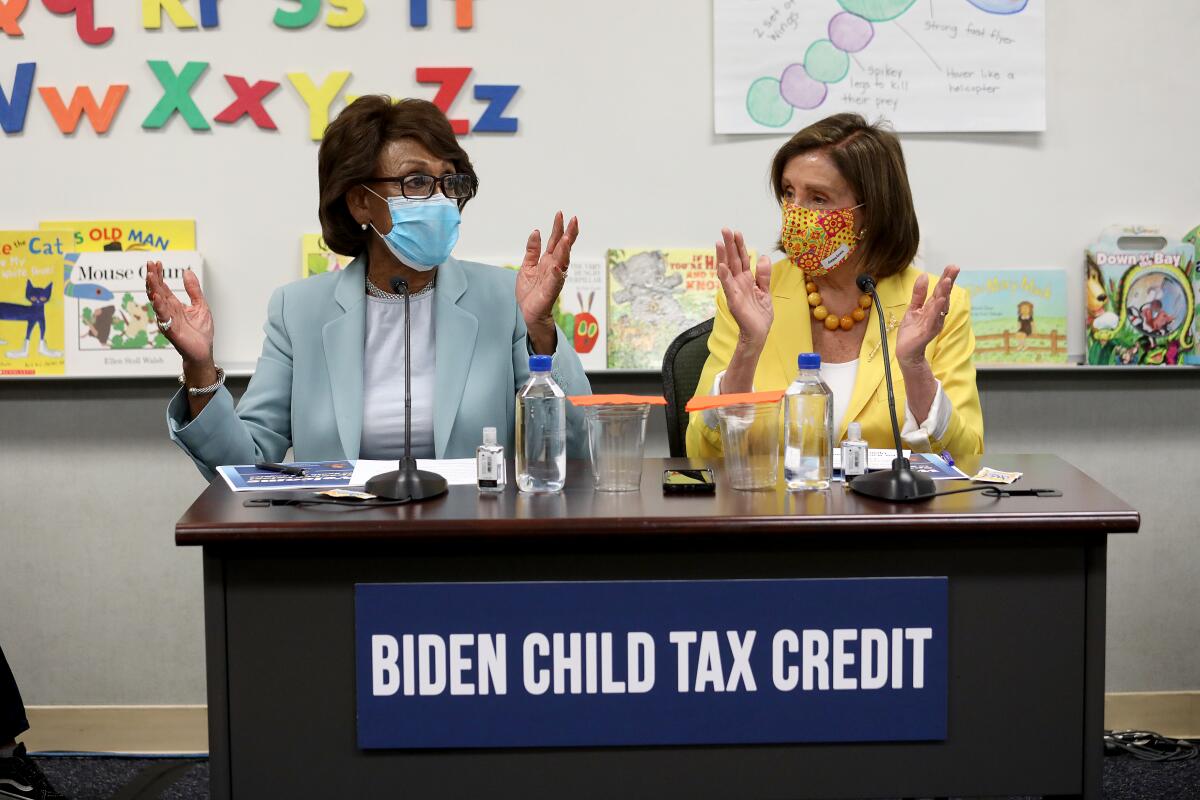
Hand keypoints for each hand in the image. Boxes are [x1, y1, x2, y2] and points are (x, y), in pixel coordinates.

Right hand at [145, 261, 213, 368]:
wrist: (203, 350)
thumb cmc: (201, 331)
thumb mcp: (200, 305)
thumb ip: (193, 290)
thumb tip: (187, 272)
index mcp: (174, 305)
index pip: (163, 287)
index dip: (159, 275)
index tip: (156, 262)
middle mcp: (168, 311)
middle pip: (157, 291)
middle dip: (153, 278)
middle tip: (150, 264)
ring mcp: (167, 320)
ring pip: (157, 302)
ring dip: (153, 289)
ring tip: (151, 276)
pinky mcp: (171, 330)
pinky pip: (163, 317)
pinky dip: (159, 307)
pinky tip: (157, 297)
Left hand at [515, 211, 578, 329]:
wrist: (528, 312)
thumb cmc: (530, 291)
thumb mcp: (527, 266)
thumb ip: (532, 250)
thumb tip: (536, 232)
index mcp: (547, 261)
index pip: (555, 241)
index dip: (558, 228)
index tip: (561, 214)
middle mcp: (553, 267)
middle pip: (563, 248)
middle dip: (569, 234)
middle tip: (574, 220)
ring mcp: (553, 279)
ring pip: (562, 262)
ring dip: (565, 251)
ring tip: (567, 239)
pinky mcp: (550, 292)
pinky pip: (554, 282)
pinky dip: (556, 274)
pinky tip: (557, 266)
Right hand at [716, 228, 772, 348]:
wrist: (758, 334)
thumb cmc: (760, 315)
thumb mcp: (765, 291)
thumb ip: (764, 274)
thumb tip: (763, 256)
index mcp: (746, 280)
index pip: (742, 259)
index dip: (740, 246)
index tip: (737, 232)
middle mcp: (738, 283)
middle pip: (733, 260)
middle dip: (729, 245)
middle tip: (725, 229)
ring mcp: (734, 291)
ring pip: (728, 270)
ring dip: (723, 256)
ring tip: (719, 242)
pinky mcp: (734, 300)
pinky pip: (728, 286)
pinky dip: (724, 276)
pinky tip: (721, 265)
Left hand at [895, 265, 959, 366]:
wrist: (906, 352)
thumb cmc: (912, 331)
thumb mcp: (913, 308)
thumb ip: (918, 294)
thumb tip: (924, 275)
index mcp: (933, 308)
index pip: (940, 290)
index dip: (946, 278)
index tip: (952, 266)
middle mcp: (936, 314)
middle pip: (943, 295)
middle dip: (948, 282)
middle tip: (954, 268)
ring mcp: (933, 323)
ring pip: (940, 306)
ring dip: (944, 293)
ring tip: (947, 281)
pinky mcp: (927, 332)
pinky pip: (933, 319)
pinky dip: (937, 310)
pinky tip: (940, 300)